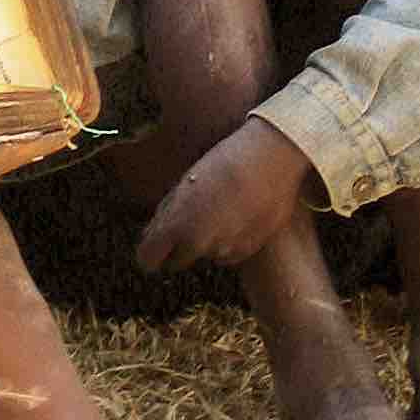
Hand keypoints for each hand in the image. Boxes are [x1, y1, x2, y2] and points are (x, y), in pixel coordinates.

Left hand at [135, 119, 310, 273]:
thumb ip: (165, 214)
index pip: (147, 260)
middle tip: (189, 220)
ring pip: (205, 255)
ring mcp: (226, 250)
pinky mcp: (250, 250)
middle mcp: (200, 245)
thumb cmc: (224, 163)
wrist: (272, 158)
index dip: (149, 251)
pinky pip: (229, 253)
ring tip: (221, 209)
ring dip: (207, 241)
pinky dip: (230, 241)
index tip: (154, 244)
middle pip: (176, 262)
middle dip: (177, 247)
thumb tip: (152, 235)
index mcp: (178, 226)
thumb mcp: (184, 183)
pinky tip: (239, 216)